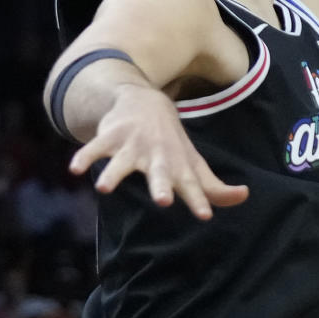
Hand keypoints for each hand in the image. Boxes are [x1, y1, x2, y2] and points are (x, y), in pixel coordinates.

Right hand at [69, 83, 248, 220]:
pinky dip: (85, 156)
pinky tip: (74, 169)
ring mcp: (133, 145)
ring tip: (103, 188)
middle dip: (161, 186)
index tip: (204, 216)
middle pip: (160, 174)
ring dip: (113, 173)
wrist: (146, 102)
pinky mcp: (110, 137)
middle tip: (163, 201)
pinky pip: (95, 148)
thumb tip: (244, 196)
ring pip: (121, 162)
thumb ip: (213, 187)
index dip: (198, 200)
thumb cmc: (172, 144)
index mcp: (178, 165)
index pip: (192, 185)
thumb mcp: (193, 163)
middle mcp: (157, 156)